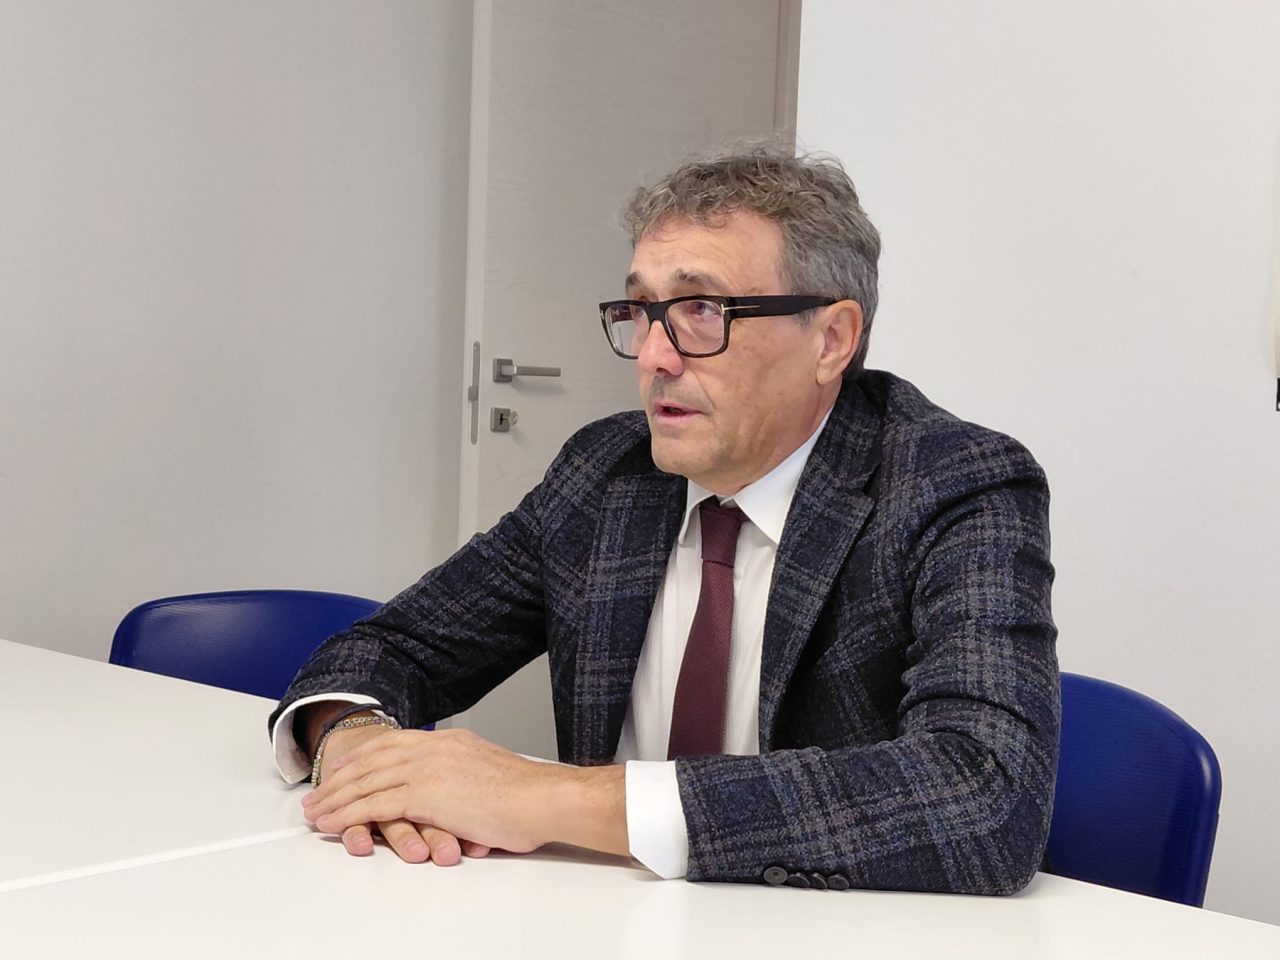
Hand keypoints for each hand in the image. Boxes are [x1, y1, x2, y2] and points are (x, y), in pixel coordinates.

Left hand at [302, 728, 627, 857]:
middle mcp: (435, 748)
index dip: (364, 757)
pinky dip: (348, 812)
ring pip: (367, 780)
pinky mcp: (426, 793)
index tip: (343, 770)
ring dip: (335, 798)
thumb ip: (465, 778)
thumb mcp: (490, 774)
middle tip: (317, 793)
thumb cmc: (528, 797)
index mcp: (451, 742)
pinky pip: (375, 802)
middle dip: (340, 779)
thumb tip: (455, 798)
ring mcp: (429, 768)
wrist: (544, 798)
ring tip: (314, 812)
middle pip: (373, 760)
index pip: (395, 744)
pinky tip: (332, 822)